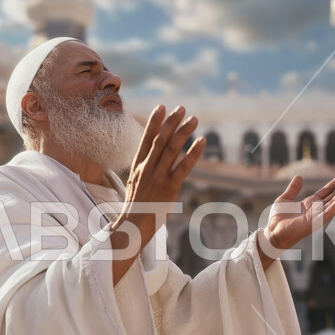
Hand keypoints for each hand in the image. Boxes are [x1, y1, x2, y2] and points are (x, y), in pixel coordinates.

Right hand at [110, 105, 205, 283]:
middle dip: (171, 122)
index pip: (146, 139)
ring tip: (194, 119)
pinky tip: (201, 141)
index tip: (161, 107)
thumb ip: (144, 172)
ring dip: (183, 132)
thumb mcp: (135, 186)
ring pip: (171, 149)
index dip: (154, 122)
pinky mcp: (169, 188)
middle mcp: (147, 169)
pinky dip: (193, 153)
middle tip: (181, 108)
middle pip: (160, 140)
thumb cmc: (135, 209)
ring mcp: (158, 177)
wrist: (132, 227)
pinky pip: (183, 167)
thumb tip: (150, 162)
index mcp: (138, 167)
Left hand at [266, 171, 334, 250]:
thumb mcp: (285, 199)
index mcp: (310, 203)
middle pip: (333, 195)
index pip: (327, 191)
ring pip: (333, 203)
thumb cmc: (278, 219)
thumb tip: (299, 176)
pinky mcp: (313, 223)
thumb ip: (293, 189)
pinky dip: (334, 206)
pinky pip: (326, 214)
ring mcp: (316, 216)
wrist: (272, 232)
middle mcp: (316, 209)